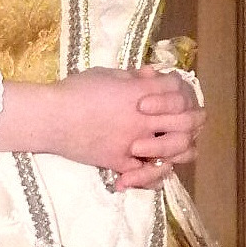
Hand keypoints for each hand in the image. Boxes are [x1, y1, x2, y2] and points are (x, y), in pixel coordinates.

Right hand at [0, 66, 204, 189]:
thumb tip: (149, 76)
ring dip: (180, 146)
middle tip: (194, 119)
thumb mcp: (105, 74)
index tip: (176, 90)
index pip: (177, 90)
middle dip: (194, 118)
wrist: (51, 118)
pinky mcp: (120, 161)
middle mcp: (143, 119)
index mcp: (139, 93)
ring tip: (178, 145)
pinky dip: (152, 172)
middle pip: (185, 120)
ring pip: (173, 149)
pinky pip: (145, 172)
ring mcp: (133, 143)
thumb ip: (131, 77)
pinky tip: (153, 167)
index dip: (180, 89)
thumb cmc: (75, 90)